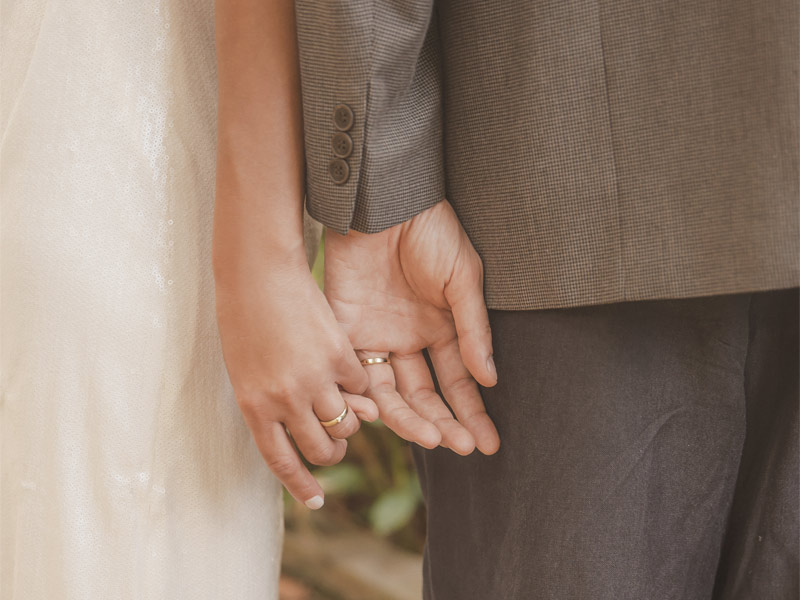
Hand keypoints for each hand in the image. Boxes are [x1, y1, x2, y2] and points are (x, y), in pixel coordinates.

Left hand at [213, 250, 376, 508]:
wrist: (257, 273)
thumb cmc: (244, 319)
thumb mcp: (248, 370)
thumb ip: (276, 403)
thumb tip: (321, 426)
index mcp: (255, 406)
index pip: (282, 461)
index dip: (301, 485)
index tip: (316, 501)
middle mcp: (285, 400)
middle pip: (322, 448)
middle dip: (333, 450)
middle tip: (336, 440)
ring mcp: (315, 379)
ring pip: (348, 423)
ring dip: (351, 421)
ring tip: (347, 406)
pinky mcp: (339, 356)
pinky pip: (362, 384)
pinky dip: (359, 382)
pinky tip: (346, 365)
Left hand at [324, 199, 499, 455]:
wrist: (385, 202)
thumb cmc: (431, 232)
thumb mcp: (463, 280)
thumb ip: (473, 331)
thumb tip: (490, 379)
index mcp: (442, 329)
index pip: (458, 383)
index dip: (472, 413)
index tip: (487, 444)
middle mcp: (411, 340)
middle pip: (426, 395)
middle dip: (445, 423)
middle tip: (461, 447)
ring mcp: (379, 338)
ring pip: (394, 393)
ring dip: (412, 419)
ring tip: (432, 438)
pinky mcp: (347, 331)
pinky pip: (358, 374)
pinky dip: (370, 398)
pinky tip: (387, 418)